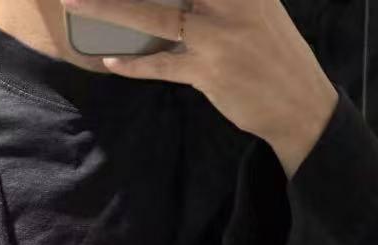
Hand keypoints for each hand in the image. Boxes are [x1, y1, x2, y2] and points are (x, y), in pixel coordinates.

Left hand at [60, 0, 338, 176]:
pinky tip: (111, 58)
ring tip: (77, 2)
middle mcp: (229, 0)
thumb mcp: (255, 6)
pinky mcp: (208, 72)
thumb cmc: (272, 52)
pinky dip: (134, 64)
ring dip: (110, 8)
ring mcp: (217, 36)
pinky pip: (161, 66)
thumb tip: (172, 0)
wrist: (300, 102)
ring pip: (153, 16)